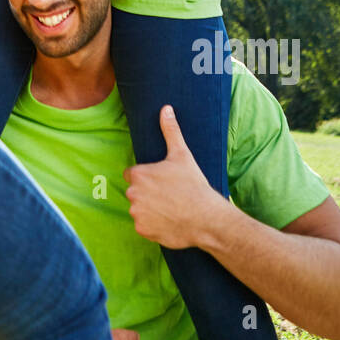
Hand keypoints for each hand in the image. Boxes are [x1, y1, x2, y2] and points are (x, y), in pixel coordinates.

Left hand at [123, 106, 223, 248]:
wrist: (207, 219)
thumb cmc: (194, 185)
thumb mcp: (182, 155)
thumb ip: (170, 131)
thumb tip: (166, 109)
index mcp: (138, 174)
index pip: (133, 174)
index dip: (147, 177)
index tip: (162, 181)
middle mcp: (133, 194)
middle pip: (135, 192)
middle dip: (147, 193)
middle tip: (169, 195)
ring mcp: (137, 214)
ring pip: (139, 209)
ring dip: (149, 209)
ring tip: (171, 208)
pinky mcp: (143, 231)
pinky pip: (144, 226)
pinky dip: (153, 225)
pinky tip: (169, 220)